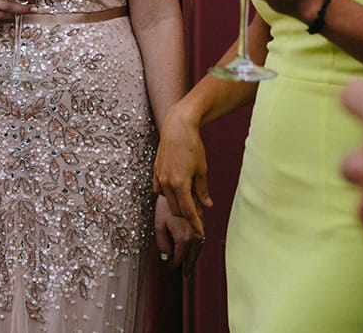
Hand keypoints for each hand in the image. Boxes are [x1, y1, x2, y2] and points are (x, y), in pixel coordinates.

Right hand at [153, 105, 212, 238]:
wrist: (177, 127)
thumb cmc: (192, 146)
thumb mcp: (202, 169)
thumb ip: (202, 190)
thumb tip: (207, 206)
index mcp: (180, 184)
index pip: (189, 212)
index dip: (196, 225)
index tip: (201, 234)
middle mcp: (167, 183)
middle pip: (177, 210)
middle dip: (188, 215)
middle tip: (200, 213)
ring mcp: (159, 178)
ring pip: (168, 202)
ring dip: (179, 205)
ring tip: (191, 200)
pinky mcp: (155, 172)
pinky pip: (160, 191)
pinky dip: (169, 195)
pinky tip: (177, 190)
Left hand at [154, 194, 202, 275]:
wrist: (178, 187)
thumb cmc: (165, 204)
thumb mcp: (159, 224)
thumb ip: (162, 243)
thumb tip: (166, 256)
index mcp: (184, 238)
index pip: (179, 258)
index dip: (174, 265)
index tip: (170, 269)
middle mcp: (195, 235)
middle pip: (193, 256)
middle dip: (189, 266)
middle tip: (187, 276)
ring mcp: (200, 229)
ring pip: (199, 248)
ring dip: (194, 257)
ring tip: (190, 265)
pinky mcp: (202, 222)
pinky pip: (201, 240)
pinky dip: (197, 247)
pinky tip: (194, 249)